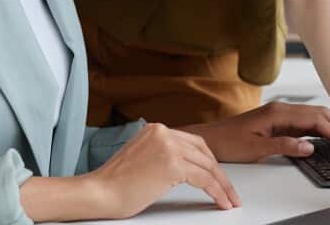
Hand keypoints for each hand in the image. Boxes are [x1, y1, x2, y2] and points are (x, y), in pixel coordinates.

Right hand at [87, 122, 238, 217]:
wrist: (99, 192)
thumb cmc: (115, 183)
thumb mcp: (143, 158)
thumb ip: (162, 154)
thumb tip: (186, 166)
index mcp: (156, 129)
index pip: (193, 143)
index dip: (208, 161)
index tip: (218, 176)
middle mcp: (163, 132)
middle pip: (203, 152)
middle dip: (219, 173)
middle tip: (230, 190)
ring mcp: (168, 146)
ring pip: (208, 165)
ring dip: (223, 184)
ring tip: (230, 198)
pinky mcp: (172, 164)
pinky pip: (204, 179)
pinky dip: (217, 191)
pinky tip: (222, 201)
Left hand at [181, 101, 329, 161]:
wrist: (208, 139)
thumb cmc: (227, 142)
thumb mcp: (256, 148)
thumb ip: (284, 146)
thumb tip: (310, 147)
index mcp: (277, 112)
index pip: (314, 119)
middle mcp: (280, 109)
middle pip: (318, 113)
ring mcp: (279, 114)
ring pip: (312, 116)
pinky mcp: (277, 121)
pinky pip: (304, 123)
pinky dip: (318, 129)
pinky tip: (326, 138)